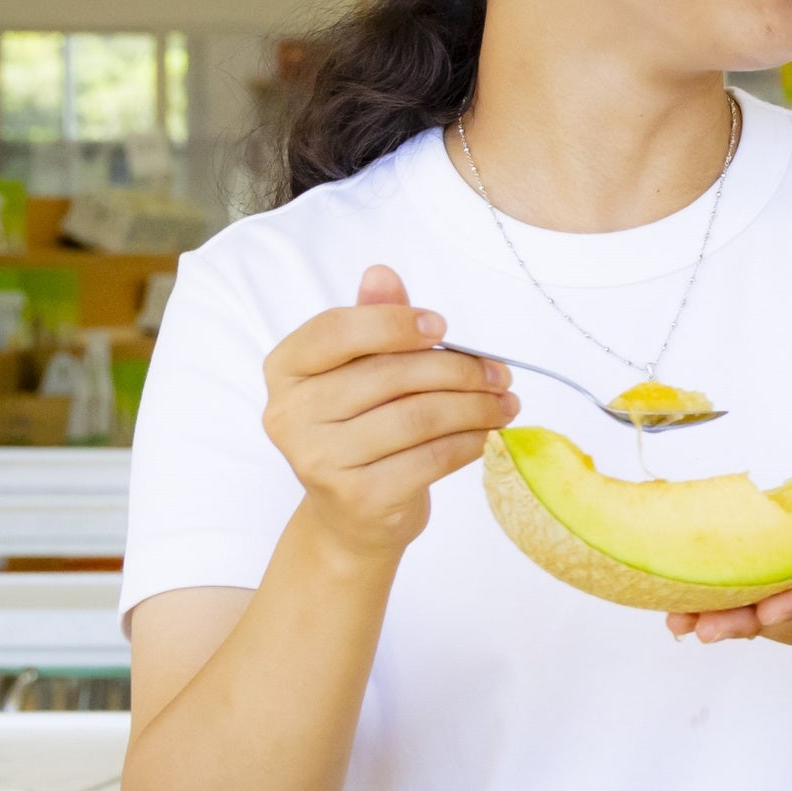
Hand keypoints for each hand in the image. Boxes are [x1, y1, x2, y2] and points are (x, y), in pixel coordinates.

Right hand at [258, 265, 516, 561]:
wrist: (352, 517)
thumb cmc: (359, 430)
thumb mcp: (360, 372)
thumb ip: (371, 322)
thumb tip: (381, 273)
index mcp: (285, 369)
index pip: (337, 331)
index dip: (393, 323)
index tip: (442, 327)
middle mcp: (290, 415)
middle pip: (389, 376)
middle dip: (457, 370)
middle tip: (499, 372)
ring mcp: (320, 460)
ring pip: (417, 417)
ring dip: (474, 406)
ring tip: (505, 402)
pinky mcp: (357, 496)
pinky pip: (430, 457)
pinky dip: (470, 442)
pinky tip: (490, 433)